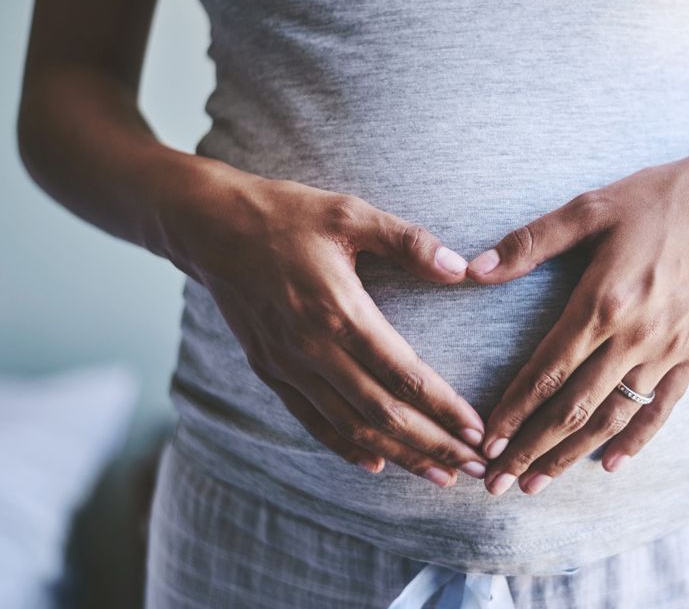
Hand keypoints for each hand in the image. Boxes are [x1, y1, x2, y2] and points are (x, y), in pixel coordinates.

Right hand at [164, 168, 488, 486]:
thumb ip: (408, 242)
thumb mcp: (350, 213)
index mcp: (339, 310)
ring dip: (399, 454)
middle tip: (475, 467)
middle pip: (382, 413)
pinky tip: (376, 463)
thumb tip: (460, 269)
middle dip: (433, 445)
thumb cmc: (286, 214)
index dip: (444, 408)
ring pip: (351, 427)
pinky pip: (312, 420)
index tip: (478, 431)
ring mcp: (287, 365)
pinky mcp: (269, 370)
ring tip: (439, 474)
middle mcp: (312, 348)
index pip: (403, 374)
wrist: (211, 227)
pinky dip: (345, 447)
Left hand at [465, 141, 688, 495]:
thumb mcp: (588, 208)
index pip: (547, 371)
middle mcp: (634, 336)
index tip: (485, 442)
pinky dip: (635, 440)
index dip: (512, 411)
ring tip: (537, 483)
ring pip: (612, 416)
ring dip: (571, 454)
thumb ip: (531, 242)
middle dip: (530, 448)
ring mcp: (666, 350)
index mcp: (601, 302)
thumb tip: (474, 268)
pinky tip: (608, 464)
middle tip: (498, 483)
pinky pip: (660, 408)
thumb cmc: (655, 199)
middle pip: (573, 407)